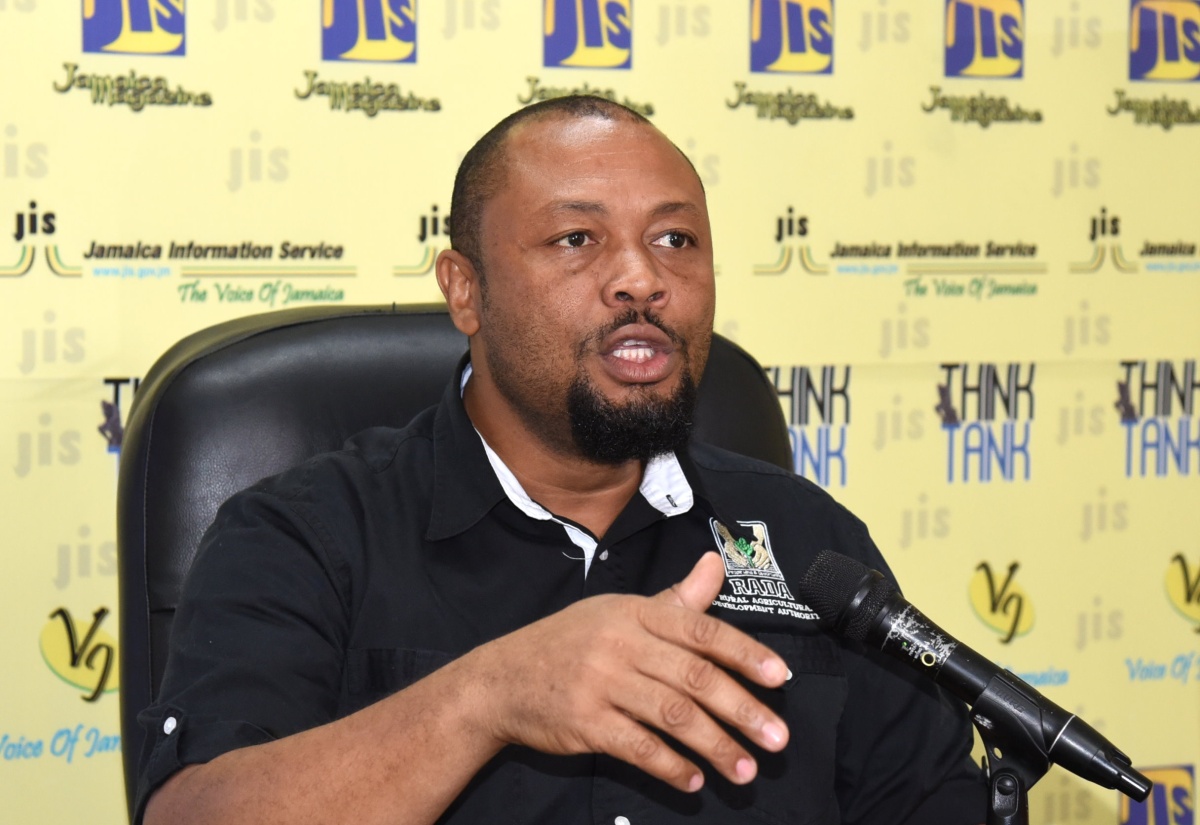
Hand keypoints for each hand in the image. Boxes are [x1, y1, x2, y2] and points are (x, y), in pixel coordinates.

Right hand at [471, 552, 789, 791]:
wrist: (501, 678)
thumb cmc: (569, 642)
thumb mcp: (619, 612)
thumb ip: (675, 599)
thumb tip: (716, 564)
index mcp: (635, 612)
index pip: (701, 630)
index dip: (744, 654)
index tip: (780, 679)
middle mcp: (620, 643)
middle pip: (694, 678)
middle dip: (742, 710)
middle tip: (778, 738)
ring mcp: (601, 682)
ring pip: (672, 716)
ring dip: (715, 746)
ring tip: (747, 770)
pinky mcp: (584, 722)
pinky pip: (637, 747)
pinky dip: (669, 767)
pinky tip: (693, 781)